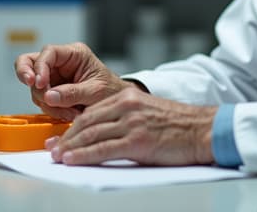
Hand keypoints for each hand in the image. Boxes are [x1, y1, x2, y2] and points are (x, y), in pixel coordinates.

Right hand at [14, 42, 133, 120]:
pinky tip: (67, 114)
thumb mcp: (95, 91)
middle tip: (39, 93)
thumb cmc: (111, 91)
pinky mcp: (53, 92)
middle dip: (31, 80)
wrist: (117, 105)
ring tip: (70, 112)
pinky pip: (42, 100)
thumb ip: (73, 93)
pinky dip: (52, 110)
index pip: (48, 52)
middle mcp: (61, 63)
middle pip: (30, 63)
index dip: (40, 67)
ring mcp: (54, 77)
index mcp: (74, 54)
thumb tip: (49, 96)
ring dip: (48, 103)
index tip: (40, 83)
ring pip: (35, 87)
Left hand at [46, 88, 216, 165]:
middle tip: (52, 149)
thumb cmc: (180, 125)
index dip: (72, 126)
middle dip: (66, 137)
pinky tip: (72, 161)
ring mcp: (132, 122)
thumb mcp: (148, 112)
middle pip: (87, 122)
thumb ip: (125, 118)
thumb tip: (103, 135)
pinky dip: (83, 156)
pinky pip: (103, 149)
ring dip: (70, 147)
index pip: (91, 112)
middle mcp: (127, 105)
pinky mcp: (138, 140)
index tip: (60, 138)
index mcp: (128, 96)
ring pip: (91, 135)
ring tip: (58, 157)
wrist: (204, 130)